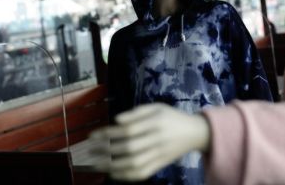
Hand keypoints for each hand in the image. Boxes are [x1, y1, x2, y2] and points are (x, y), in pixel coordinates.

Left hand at [90, 103, 210, 181]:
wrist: (194, 133)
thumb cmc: (171, 117)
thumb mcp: (156, 107)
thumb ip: (136, 113)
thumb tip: (116, 120)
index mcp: (155, 122)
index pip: (128, 130)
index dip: (108, 133)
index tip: (93, 135)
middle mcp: (157, 139)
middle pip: (129, 148)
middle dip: (106, 150)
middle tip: (91, 150)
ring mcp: (159, 154)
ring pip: (134, 163)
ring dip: (112, 166)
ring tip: (97, 164)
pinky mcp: (160, 165)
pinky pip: (142, 174)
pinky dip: (126, 176)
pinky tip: (113, 173)